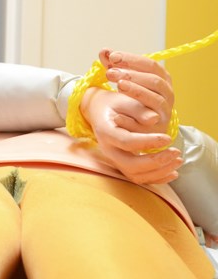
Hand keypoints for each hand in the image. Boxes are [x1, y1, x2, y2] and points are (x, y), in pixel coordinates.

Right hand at [80, 49, 180, 184]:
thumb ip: (138, 109)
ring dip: (159, 172)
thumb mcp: (123, 100)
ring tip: (178, 160)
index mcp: (106, 132)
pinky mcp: (123, 164)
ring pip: (135, 175)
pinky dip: (157, 178)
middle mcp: (108, 150)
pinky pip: (139, 178)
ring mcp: (115, 159)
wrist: (100, 111)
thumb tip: (155, 119)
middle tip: (176, 151)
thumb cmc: (114, 104)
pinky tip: (173, 172)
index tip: (168, 137)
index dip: (149, 142)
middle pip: (130, 165)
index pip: (127, 142)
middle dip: (156, 162)